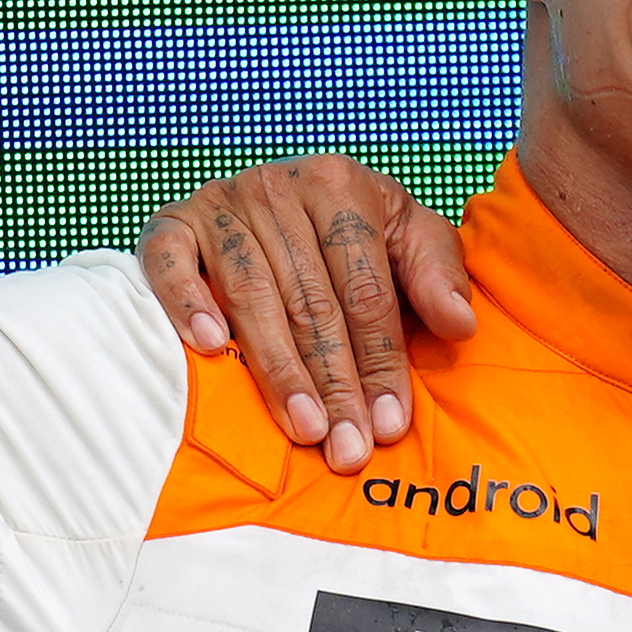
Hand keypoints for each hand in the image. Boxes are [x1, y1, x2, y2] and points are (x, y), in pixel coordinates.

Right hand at [135, 157, 475, 474]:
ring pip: (250, 295)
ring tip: (302, 428)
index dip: (381, 359)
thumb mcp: (407, 236)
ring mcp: (220, 202)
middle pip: (310, 300)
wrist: (279, 191)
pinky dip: (186, 303)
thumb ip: (436, 275)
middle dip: (335, 383)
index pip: (365, 287)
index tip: (391, 423)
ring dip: (277, 369)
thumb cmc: (353, 230)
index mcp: (341, 185)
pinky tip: (208, 349)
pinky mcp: (172, 222)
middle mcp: (277, 187)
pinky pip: (171, 263)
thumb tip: (461, 325)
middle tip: (347, 446)